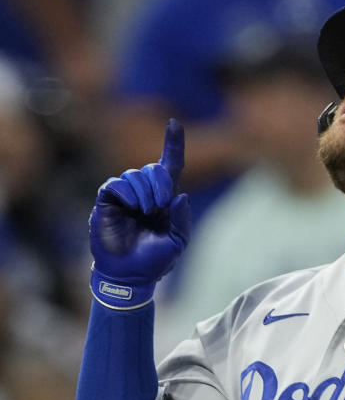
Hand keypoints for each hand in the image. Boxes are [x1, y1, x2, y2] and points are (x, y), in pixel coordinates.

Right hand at [89, 118, 190, 308]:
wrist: (129, 276)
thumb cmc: (153, 261)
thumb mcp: (177, 242)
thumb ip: (182, 219)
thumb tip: (181, 195)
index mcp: (164, 200)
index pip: (170, 166)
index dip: (173, 144)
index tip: (174, 123)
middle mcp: (144, 193)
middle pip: (155, 169)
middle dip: (162, 182)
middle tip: (161, 204)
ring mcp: (125, 195)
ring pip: (136, 174)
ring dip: (146, 192)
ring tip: (146, 212)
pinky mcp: (107, 199)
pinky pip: (117, 184)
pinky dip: (128, 193)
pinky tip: (134, 208)